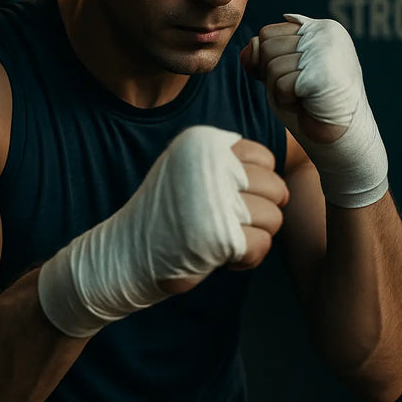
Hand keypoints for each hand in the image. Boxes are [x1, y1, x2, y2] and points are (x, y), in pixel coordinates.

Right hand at [38, 126, 288, 336]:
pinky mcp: (217, 235)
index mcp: (202, 142)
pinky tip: (224, 259)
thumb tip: (278, 172)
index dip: (256, 186)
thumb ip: (225, 162)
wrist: (123, 253)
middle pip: (274, 187)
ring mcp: (213, 198)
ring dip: (256, 236)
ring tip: (227, 240)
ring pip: (274, 216)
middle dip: (262, 212)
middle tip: (234, 226)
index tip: (232, 202)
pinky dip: (248, 258)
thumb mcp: (188, 170)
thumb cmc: (164, 216)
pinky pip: (262, 244)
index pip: (264, 159)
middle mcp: (209, 163)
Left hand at [240, 19, 348, 143]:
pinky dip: (287, 101)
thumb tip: (251, 44)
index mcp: (319, 28)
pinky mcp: (321, 73)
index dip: (267, 61)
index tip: (294, 77)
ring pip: (271, 65)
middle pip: (266, 45)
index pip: (267, 33)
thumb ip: (264, 55)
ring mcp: (325, 50)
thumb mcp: (282, 74)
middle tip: (301, 89)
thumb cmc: (311, 106)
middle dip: (273, 74)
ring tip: (306, 96)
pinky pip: (279, 85)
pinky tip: (309, 104)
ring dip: (280, 89)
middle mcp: (325, 32)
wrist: (344, 139)